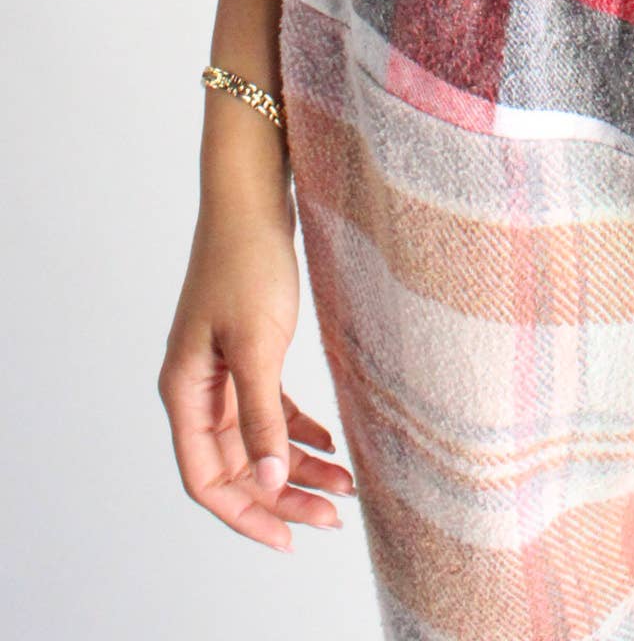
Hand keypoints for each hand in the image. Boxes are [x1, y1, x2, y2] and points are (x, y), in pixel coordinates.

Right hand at [157, 195, 355, 551]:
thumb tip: (270, 481)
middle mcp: (197, 388)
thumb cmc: (248, 260)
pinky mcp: (249, 350)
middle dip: (282, 497)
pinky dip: (299, 430)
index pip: (207, 479)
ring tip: (346, 487)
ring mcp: (222, 370)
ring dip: (298, 466)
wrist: (252, 196)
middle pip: (234, 466)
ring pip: (257, 440)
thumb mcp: (259, 343)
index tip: (290, 538)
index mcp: (185, 392)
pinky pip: (269, 409)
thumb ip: (261, 415)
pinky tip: (333, 444)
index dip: (247, 514)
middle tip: (333, 519)